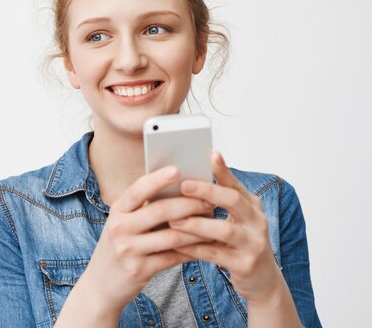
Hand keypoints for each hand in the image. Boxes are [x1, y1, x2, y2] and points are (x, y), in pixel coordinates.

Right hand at [81, 166, 214, 311]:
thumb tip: (178, 190)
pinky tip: (204, 246)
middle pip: (160, 210)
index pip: (138, 190)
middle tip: (209, 201)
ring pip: (172, 236)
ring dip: (197, 229)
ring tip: (212, 223)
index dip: (158, 179)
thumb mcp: (122, 224)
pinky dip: (192, 251)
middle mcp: (120, 228)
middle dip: (189, 204)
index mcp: (117, 211)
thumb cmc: (118, 247)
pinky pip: (173, 258)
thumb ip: (142, 209)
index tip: (177, 169)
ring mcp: (128, 250)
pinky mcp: (139, 270)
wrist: (100, 285)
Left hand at [169, 152, 281, 302]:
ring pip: (224, 229)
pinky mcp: (246, 265)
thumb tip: (184, 182)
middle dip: (207, 191)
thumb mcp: (235, 221)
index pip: (236, 184)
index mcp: (252, 207)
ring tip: (174, 220)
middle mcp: (257, 222)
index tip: (211, 154)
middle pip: (233, 200)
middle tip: (183, 185)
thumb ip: (217, 204)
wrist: (262, 280)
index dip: (223, 170)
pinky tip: (177, 245)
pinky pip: (216, 254)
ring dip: (196, 223)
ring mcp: (254, 244)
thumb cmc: (239, 245)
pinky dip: (194, 248)